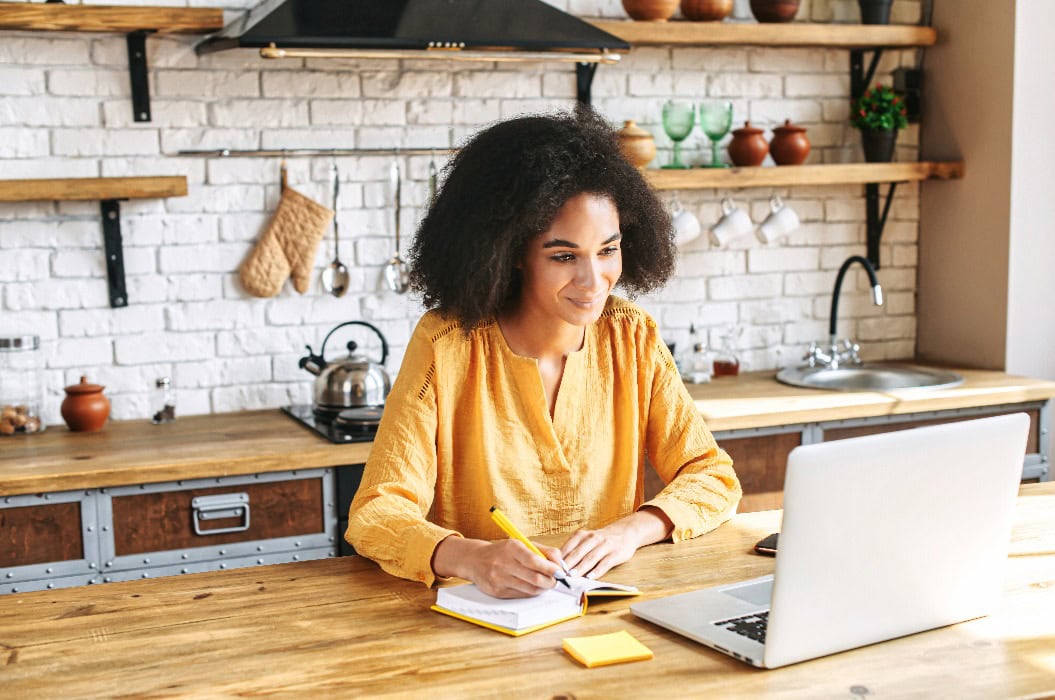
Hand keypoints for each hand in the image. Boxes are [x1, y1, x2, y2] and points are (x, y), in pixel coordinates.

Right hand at [432, 536, 563, 598]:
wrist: (475, 560)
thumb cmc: (503, 551)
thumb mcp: (521, 543)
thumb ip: (543, 551)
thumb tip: (560, 563)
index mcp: (511, 548)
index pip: (534, 561)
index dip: (550, 568)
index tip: (560, 571)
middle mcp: (503, 564)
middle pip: (534, 578)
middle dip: (550, 581)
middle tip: (556, 580)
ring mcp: (499, 579)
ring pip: (530, 589)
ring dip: (542, 588)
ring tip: (546, 583)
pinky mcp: (497, 591)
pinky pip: (521, 595)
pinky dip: (531, 592)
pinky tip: (532, 586)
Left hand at [559, 527, 638, 580]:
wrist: (626, 532)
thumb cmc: (601, 540)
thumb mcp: (586, 540)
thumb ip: (574, 549)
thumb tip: (557, 564)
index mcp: (583, 535)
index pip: (568, 547)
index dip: (560, 558)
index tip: (552, 568)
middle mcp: (593, 538)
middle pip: (578, 552)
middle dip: (568, 564)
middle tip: (559, 574)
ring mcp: (605, 545)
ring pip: (590, 558)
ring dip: (580, 568)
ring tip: (572, 576)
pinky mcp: (616, 553)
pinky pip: (605, 563)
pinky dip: (597, 571)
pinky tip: (590, 577)